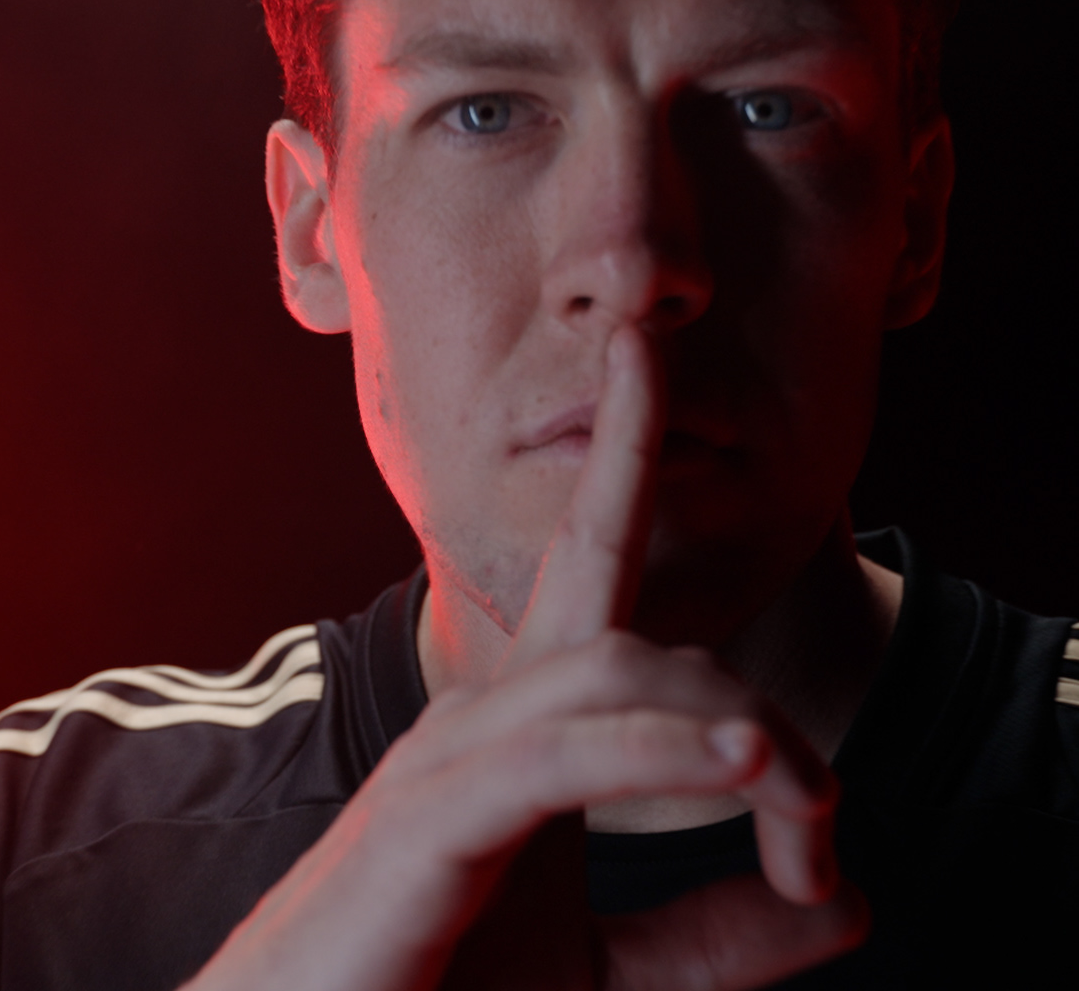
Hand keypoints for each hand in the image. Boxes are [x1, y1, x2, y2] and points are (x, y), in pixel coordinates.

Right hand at [187, 327, 866, 990]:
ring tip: (804, 820)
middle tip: (822, 855)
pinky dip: (656, 746)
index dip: (618, 445)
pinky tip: (740, 761)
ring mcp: (448, 759)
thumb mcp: (605, 976)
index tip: (646, 347)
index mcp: (519, 730)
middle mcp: (482, 717)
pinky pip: (556, 753)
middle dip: (752, 710)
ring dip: (727, 732)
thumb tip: (848, 905)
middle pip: (637, 633)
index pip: (585, 561)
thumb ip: (715, 939)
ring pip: (607, 673)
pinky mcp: (427, 821)